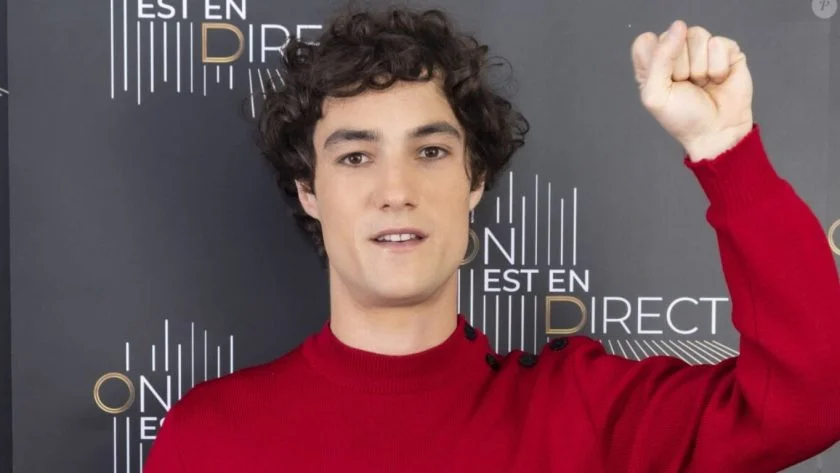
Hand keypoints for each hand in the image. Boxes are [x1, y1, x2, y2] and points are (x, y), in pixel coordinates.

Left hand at [631, 20, 753, 160]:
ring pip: (697, 35)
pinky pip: (718, 43)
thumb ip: (659, 59)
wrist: (717, 132)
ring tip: (702, 83)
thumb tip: (678, 26)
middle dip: (680, 67)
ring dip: (700, 68)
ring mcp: (701, 50)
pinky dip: (718, 67)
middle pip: (672, 36)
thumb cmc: (683, 118)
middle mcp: (675, 53)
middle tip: (686, 86)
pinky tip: (718, 79)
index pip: (645, 41)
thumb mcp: (657, 94)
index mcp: (652, 64)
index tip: (664, 81)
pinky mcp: (725, 50)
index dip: (655, 59)